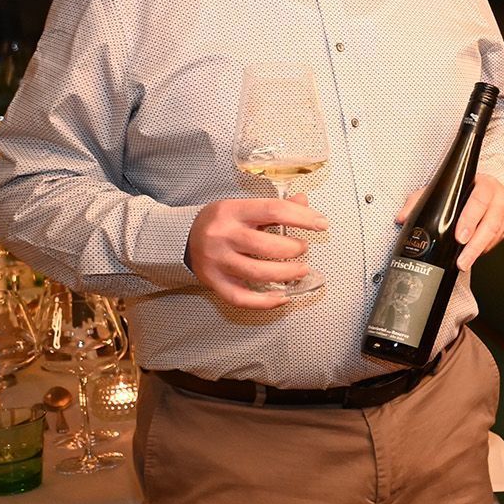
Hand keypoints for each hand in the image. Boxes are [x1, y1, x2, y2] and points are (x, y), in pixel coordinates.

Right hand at [185, 194, 327, 308]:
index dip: (302, 217)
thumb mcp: (243, 207)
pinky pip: (241, 297)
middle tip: (303, 248)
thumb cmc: (221, 222)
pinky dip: (265, 301)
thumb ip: (275, 207)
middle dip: (294, 249)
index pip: (274, 210)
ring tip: (301, 270)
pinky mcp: (213, 282)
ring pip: (257, 273)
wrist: (181, 237)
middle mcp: (222, 235)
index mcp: (232, 211)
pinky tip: (283, 297)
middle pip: (266, 245)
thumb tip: (305, 203)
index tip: (321, 224)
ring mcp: (216, 261)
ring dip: (286, 274)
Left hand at [394, 174, 503, 269]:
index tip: (459, 237)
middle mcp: (499, 199)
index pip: (479, 201)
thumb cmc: (469, 188)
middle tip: (462, 261)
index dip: (469, 220)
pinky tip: (473, 254)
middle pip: (490, 225)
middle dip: (474, 246)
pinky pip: (497, 241)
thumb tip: (403, 217)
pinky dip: (484, 249)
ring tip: (463, 263)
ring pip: (494, 236)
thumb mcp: (446, 188)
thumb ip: (422, 199)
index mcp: (484, 186)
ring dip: (478, 252)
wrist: (495, 187)